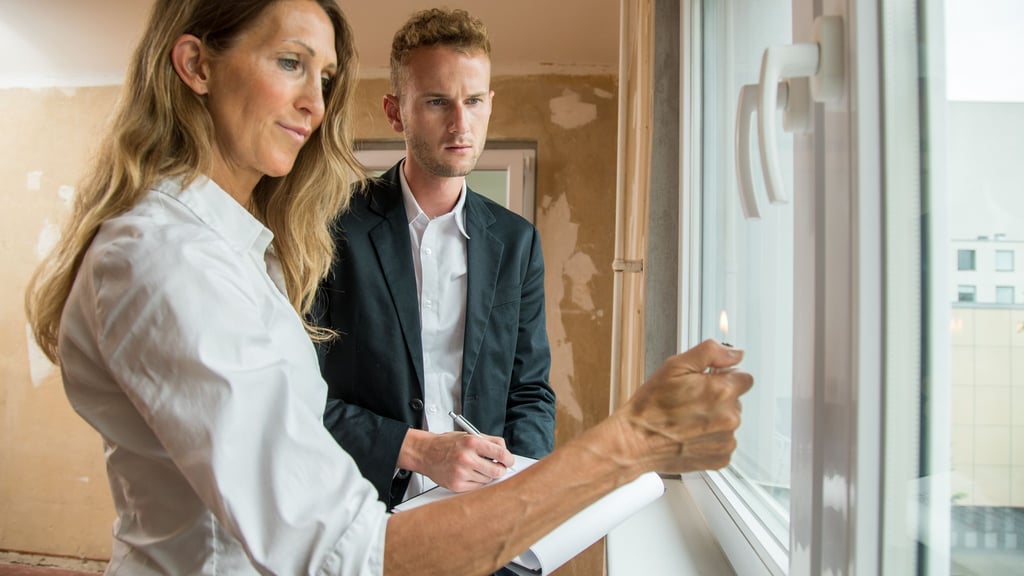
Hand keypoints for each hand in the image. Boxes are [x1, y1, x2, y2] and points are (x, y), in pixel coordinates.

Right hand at [399, 429, 515, 491]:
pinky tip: (469, 474)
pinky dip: (477, 482)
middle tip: (497, 467)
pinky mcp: (456, 485)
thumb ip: (489, 441)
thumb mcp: (469, 435)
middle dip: (500, 469)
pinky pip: (477, 487)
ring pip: (488, 480)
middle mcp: (466, 458)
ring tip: (476, 467)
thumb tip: (505, 450)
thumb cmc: (447, 443)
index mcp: (471, 442)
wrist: (425, 452)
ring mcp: (461, 473)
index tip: (509, 461)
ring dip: (487, 475)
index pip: (501, 453)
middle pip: (497, 471)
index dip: (509, 459)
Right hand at [612, 339, 752, 473]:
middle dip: (718, 398)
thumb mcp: (675, 366)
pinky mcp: (721, 458)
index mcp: (722, 391)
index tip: (706, 382)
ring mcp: (726, 440)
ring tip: (687, 420)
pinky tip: (691, 434)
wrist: (636, 442)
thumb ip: (711, 353)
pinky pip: (724, 441)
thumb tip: (735, 353)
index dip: (723, 377)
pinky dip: (710, 438)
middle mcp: (730, 417)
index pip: (744, 377)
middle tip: (690, 401)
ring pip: (729, 421)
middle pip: (736, 400)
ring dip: (715, 419)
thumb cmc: (651, 406)